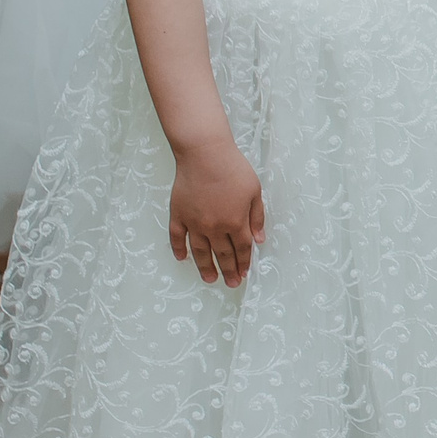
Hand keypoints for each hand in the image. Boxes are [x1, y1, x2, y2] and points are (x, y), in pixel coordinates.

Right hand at [169, 134, 264, 286]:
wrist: (204, 154)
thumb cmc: (233, 169)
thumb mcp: (254, 191)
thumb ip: (257, 217)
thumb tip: (259, 240)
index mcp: (236, 222)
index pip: (242, 249)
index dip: (244, 263)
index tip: (245, 274)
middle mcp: (215, 227)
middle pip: (223, 254)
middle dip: (229, 271)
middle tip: (232, 283)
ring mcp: (194, 223)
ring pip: (200, 252)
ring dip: (206, 267)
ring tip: (210, 279)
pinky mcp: (179, 215)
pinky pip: (177, 237)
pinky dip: (179, 249)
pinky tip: (182, 258)